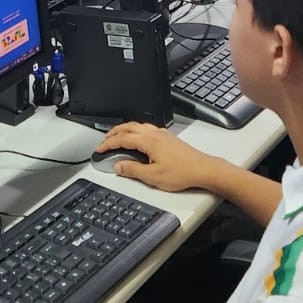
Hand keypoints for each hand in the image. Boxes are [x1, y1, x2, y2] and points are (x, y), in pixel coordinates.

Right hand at [95, 122, 217, 192]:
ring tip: (118, 137)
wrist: (202, 169)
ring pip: (138, 126)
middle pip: (128, 127)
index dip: (108, 143)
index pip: (122, 139)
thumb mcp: (152, 176)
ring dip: (125, 130)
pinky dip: (137, 130)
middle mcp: (155, 134)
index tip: (99, 148)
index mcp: (148, 141)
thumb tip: (119, 166)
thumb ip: (132, 170)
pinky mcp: (169, 138)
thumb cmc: (182, 172)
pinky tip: (139, 138)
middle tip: (104, 140)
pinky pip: (147, 128)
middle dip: (114, 132)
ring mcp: (162, 134)